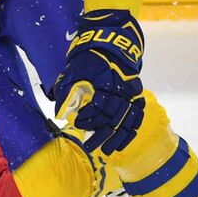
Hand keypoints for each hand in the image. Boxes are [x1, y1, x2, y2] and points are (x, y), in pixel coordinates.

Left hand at [51, 9, 145, 154]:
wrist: (109, 44)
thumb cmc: (88, 59)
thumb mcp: (73, 72)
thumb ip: (66, 92)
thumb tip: (61, 114)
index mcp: (105, 82)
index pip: (98, 107)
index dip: (87, 118)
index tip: (77, 124)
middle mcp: (121, 89)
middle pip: (113, 118)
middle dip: (101, 135)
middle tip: (90, 148)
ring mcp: (131, 93)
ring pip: (127, 120)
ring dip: (117, 138)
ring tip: (107, 152)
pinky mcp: (136, 95)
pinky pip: (136, 116)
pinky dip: (130, 131)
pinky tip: (123, 144)